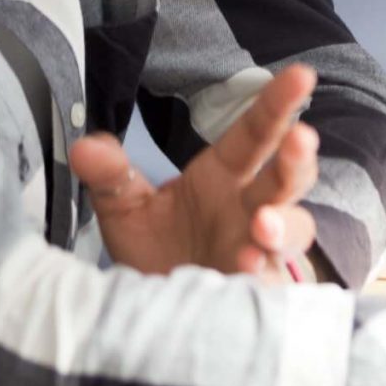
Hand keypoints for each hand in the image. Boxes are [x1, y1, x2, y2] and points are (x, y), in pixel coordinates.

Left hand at [67, 63, 319, 280]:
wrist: (161, 311)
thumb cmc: (159, 249)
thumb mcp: (127, 208)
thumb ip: (111, 176)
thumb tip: (84, 147)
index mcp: (225, 176)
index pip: (256, 132)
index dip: (277, 103)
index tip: (300, 74)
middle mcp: (250, 208)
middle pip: (288, 177)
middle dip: (296, 159)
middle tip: (300, 139)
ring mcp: (259, 251)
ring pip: (294, 229)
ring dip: (284, 225)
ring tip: (263, 224)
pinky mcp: (256, 291)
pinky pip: (272, 283)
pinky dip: (264, 276)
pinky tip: (248, 271)